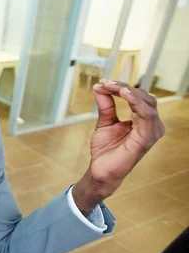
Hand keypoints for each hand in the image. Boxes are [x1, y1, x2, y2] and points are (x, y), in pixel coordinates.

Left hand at [73, 79, 164, 213]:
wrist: (100, 170)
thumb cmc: (105, 149)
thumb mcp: (105, 122)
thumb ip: (106, 105)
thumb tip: (99, 86)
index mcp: (144, 121)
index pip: (138, 97)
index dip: (121, 87)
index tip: (104, 82)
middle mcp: (152, 126)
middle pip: (144, 97)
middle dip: (123, 87)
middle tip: (105, 83)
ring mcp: (151, 133)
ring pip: (146, 103)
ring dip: (128, 92)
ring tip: (111, 86)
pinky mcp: (146, 139)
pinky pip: (146, 115)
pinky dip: (135, 101)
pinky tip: (122, 93)